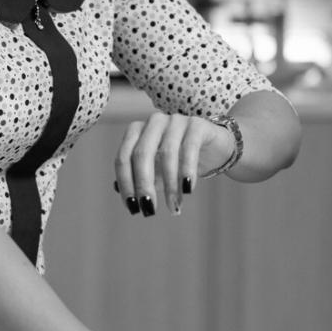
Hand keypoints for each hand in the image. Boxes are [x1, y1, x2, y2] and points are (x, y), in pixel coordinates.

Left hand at [114, 113, 234, 215]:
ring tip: (174, 207)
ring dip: (170, 184)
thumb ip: (138, 178)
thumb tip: (116, 189)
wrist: (215, 149)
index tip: (133, 207)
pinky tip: (188, 189)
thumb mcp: (157, 171)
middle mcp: (153, 122)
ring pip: (166, 153)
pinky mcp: (198, 124)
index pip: (123, 157)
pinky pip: (190, 148)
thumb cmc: (179, 160)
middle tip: (150, 210)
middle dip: (144, 185)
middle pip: (141, 154)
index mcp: (136, 131)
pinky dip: (187, 171)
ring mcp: (176, 120)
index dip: (125, 184)